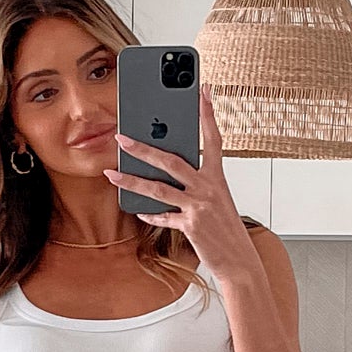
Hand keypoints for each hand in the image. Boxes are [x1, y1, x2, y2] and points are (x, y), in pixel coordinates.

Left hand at [103, 83, 255, 283]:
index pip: (213, 138)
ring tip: (112, 174)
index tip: (202, 90)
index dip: (207, 114)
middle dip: (143, 148)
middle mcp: (208, 188)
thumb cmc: (226, 229)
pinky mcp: (190, 226)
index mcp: (217, 177)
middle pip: (171, 160)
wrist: (239, 261)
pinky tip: (138, 210)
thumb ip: (197, 183)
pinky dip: (150, 214)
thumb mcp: (217, 200)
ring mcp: (198, 207)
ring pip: (158, 189)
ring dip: (132, 181)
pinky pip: (163, 217)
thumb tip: (170, 171)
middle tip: (122, 137)